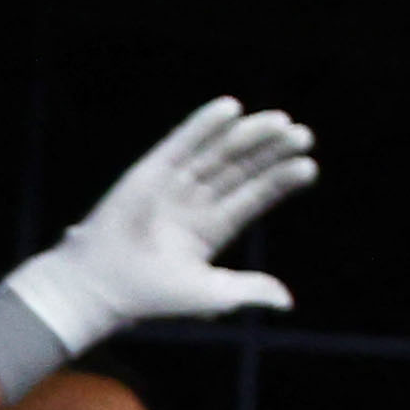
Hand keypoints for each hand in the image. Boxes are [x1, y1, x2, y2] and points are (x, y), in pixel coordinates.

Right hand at [0, 100, 315, 355]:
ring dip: (249, 135)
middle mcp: (195, 203)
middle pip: (241, 170)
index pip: (253, 197)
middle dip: (271, 152)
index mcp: (211, 229)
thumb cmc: (152, 295)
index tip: (309, 166)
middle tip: (304, 135)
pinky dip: (204, 124)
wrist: (101, 287)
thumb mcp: (211, 294)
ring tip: (281, 121)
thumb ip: (249, 290)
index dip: (280, 180)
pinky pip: (181, 142)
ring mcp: (172, 184)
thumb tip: (287, 301)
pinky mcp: (150, 171)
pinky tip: (230, 108)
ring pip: (218, 153)